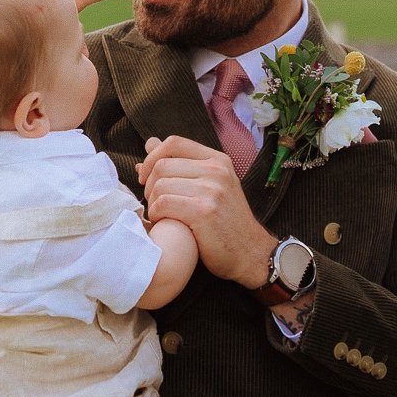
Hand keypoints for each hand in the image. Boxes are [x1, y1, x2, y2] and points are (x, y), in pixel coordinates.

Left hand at [137, 136, 275, 287]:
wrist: (250, 253)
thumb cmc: (225, 222)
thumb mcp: (210, 186)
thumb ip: (182, 165)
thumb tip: (149, 145)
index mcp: (218, 160)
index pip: (174, 142)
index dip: (152, 157)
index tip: (145, 176)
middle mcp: (216, 170)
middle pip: (161, 165)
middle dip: (149, 186)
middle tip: (155, 203)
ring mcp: (211, 190)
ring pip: (159, 186)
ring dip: (152, 204)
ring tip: (161, 215)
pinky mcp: (203, 211)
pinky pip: (163, 204)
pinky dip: (156, 215)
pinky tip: (164, 223)